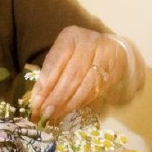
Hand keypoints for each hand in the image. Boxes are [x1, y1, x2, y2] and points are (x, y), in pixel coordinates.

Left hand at [28, 27, 142, 123]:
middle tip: (46, 113)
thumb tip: (36, 102)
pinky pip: (97, 90)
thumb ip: (47, 77)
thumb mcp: (59, 58)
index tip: (37, 103)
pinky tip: (71, 109)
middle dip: (57, 97)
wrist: (108, 49)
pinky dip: (82, 102)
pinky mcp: (115, 70)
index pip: (56, 62)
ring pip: (86, 85)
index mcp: (71, 36)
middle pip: (72, 74)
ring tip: (57, 115)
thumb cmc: (77, 54)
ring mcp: (105, 55)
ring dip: (70, 103)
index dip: (46, 84)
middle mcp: (89, 42)